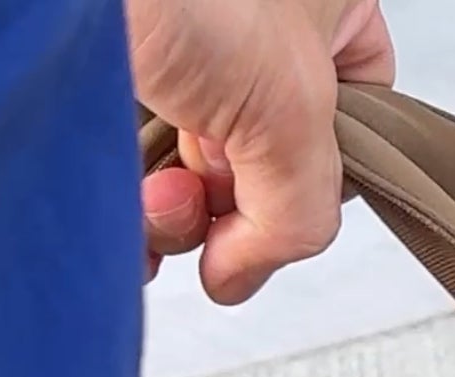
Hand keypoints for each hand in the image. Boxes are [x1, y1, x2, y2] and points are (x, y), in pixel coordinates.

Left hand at [130, 0, 395, 303]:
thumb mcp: (288, 104)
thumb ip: (299, 210)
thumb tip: (243, 272)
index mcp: (324, 10)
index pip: (354, 125)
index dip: (318, 187)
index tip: (277, 216)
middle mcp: (248, 33)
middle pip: (261, 164)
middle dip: (226, 208)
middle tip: (199, 199)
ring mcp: (173, 57)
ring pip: (186, 176)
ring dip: (166, 215)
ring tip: (147, 192)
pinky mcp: (100, 84)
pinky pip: (120, 170)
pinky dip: (115, 206)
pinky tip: (106, 199)